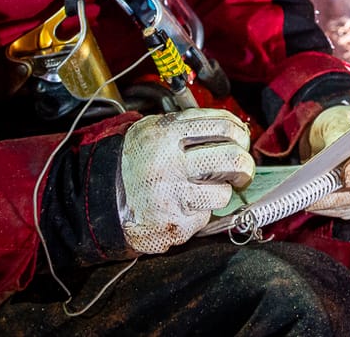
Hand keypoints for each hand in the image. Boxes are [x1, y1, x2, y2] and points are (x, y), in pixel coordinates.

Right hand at [117, 107, 255, 252]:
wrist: (104, 198)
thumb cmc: (138, 162)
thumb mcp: (155, 131)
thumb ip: (191, 127)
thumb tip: (237, 130)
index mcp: (166, 133)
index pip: (222, 125)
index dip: (240, 134)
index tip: (241, 141)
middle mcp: (168, 163)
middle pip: (231, 158)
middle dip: (244, 166)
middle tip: (241, 171)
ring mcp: (171, 196)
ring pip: (223, 193)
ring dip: (221, 192)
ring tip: (205, 190)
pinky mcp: (174, 224)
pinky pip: (205, 217)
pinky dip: (201, 212)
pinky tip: (184, 206)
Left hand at [300, 104, 349, 220]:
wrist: (339, 133)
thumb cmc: (342, 124)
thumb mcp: (338, 121)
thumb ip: (336, 139)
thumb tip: (323, 163)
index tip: (346, 177)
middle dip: (343, 193)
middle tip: (318, 194)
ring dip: (333, 204)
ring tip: (309, 201)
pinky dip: (330, 209)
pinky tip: (312, 204)